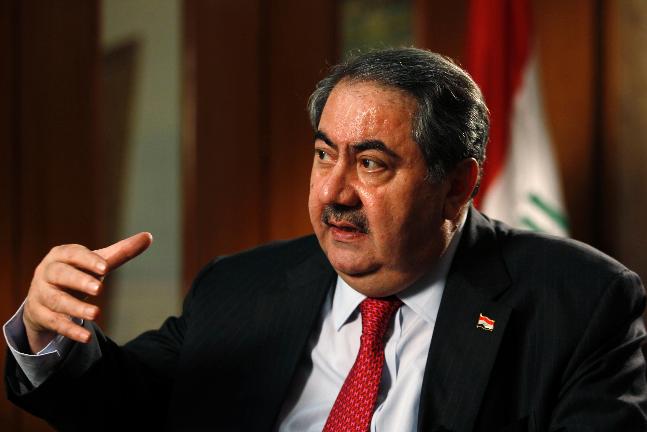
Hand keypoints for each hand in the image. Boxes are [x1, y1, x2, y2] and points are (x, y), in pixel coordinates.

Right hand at [22, 232, 152, 352]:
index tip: (105, 268)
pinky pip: (55, 323)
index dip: (88, 260)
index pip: (73, 254)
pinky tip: (87, 337)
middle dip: (79, 281)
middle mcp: (47, 272)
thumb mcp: (98, 263)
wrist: (44, 297)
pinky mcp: (40, 315)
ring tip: (96, 314)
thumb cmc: (77, 272)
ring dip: (76, 308)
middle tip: (100, 289)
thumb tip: (148, 236)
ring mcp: (40, 294)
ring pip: (56, 300)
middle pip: (60, 274)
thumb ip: (122, 251)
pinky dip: (70, 330)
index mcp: (61, 255)